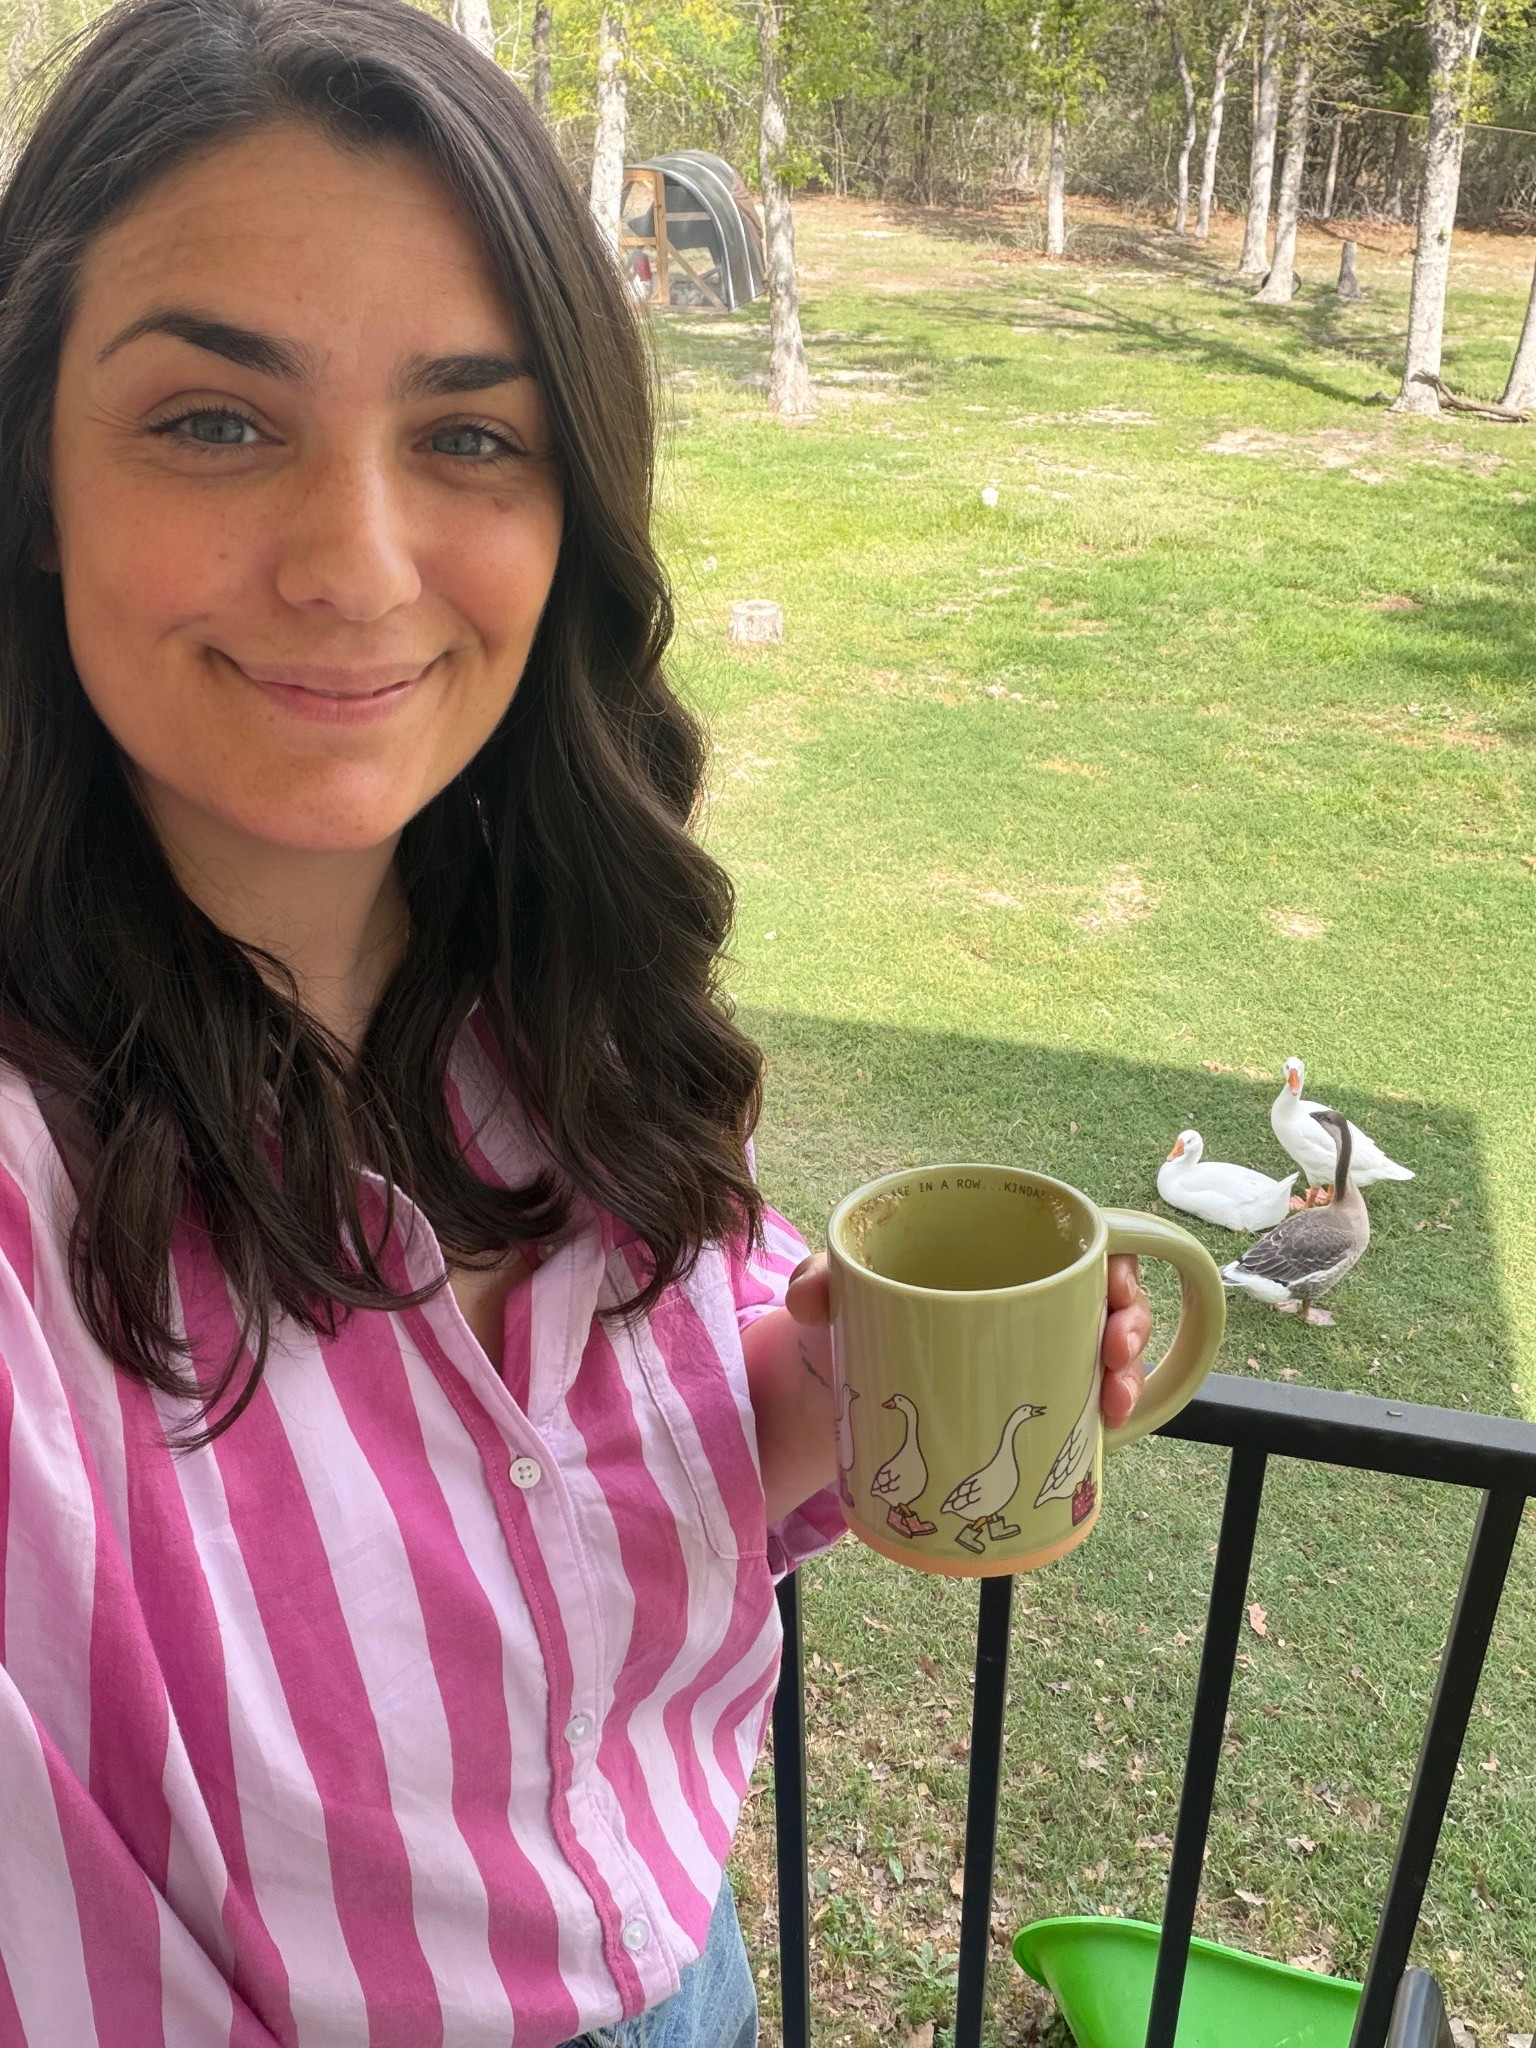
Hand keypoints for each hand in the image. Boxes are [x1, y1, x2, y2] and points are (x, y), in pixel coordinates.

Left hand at [784, 1251, 1151, 1429]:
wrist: (839, 1390)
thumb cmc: (854, 1319)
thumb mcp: (836, 1293)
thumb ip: (819, 1280)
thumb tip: (812, 1297)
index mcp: (996, 1249)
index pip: (1079, 1237)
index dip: (1116, 1257)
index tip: (1115, 1288)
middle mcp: (1029, 1294)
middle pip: (1108, 1294)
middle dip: (1131, 1320)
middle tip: (1115, 1351)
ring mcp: (1037, 1348)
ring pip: (1107, 1348)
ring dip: (1128, 1369)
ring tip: (1116, 1395)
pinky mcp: (1033, 1398)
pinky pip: (1086, 1397)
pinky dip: (1108, 1407)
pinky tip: (1109, 1424)